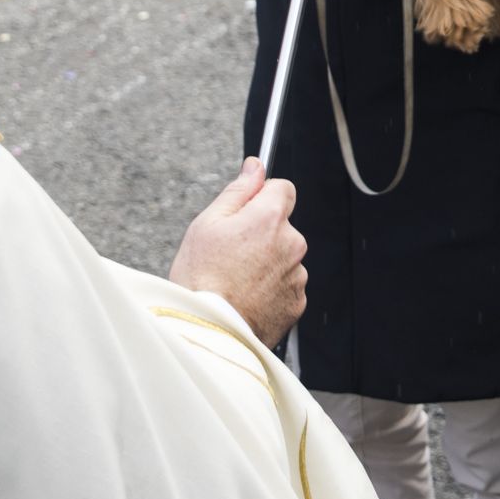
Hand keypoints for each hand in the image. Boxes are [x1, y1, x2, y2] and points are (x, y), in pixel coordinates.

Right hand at [171, 158, 306, 342]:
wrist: (210, 331)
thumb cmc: (201, 279)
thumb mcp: (207, 224)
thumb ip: (238, 191)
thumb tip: (255, 167)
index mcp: (270, 218)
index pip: (283, 188)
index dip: (263, 196)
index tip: (248, 211)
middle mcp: (291, 243)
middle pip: (283, 226)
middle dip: (263, 234)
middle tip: (231, 254)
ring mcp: (297, 275)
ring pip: (285, 257)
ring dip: (268, 263)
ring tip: (237, 280)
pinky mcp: (297, 303)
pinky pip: (287, 286)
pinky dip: (272, 289)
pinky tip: (247, 297)